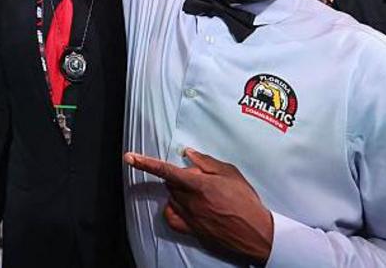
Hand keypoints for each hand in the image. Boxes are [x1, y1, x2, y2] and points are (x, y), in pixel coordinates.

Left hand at [125, 149, 273, 263]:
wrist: (255, 232)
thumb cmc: (246, 202)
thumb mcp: (231, 173)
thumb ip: (206, 162)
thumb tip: (189, 154)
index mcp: (200, 185)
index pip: (166, 171)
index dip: (145, 163)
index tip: (130, 157)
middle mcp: (191, 202)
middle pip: (170, 184)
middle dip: (180, 177)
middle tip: (200, 178)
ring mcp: (190, 218)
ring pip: (171, 199)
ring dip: (179, 192)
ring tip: (201, 193)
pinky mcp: (192, 231)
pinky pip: (172, 218)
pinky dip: (173, 209)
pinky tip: (183, 206)